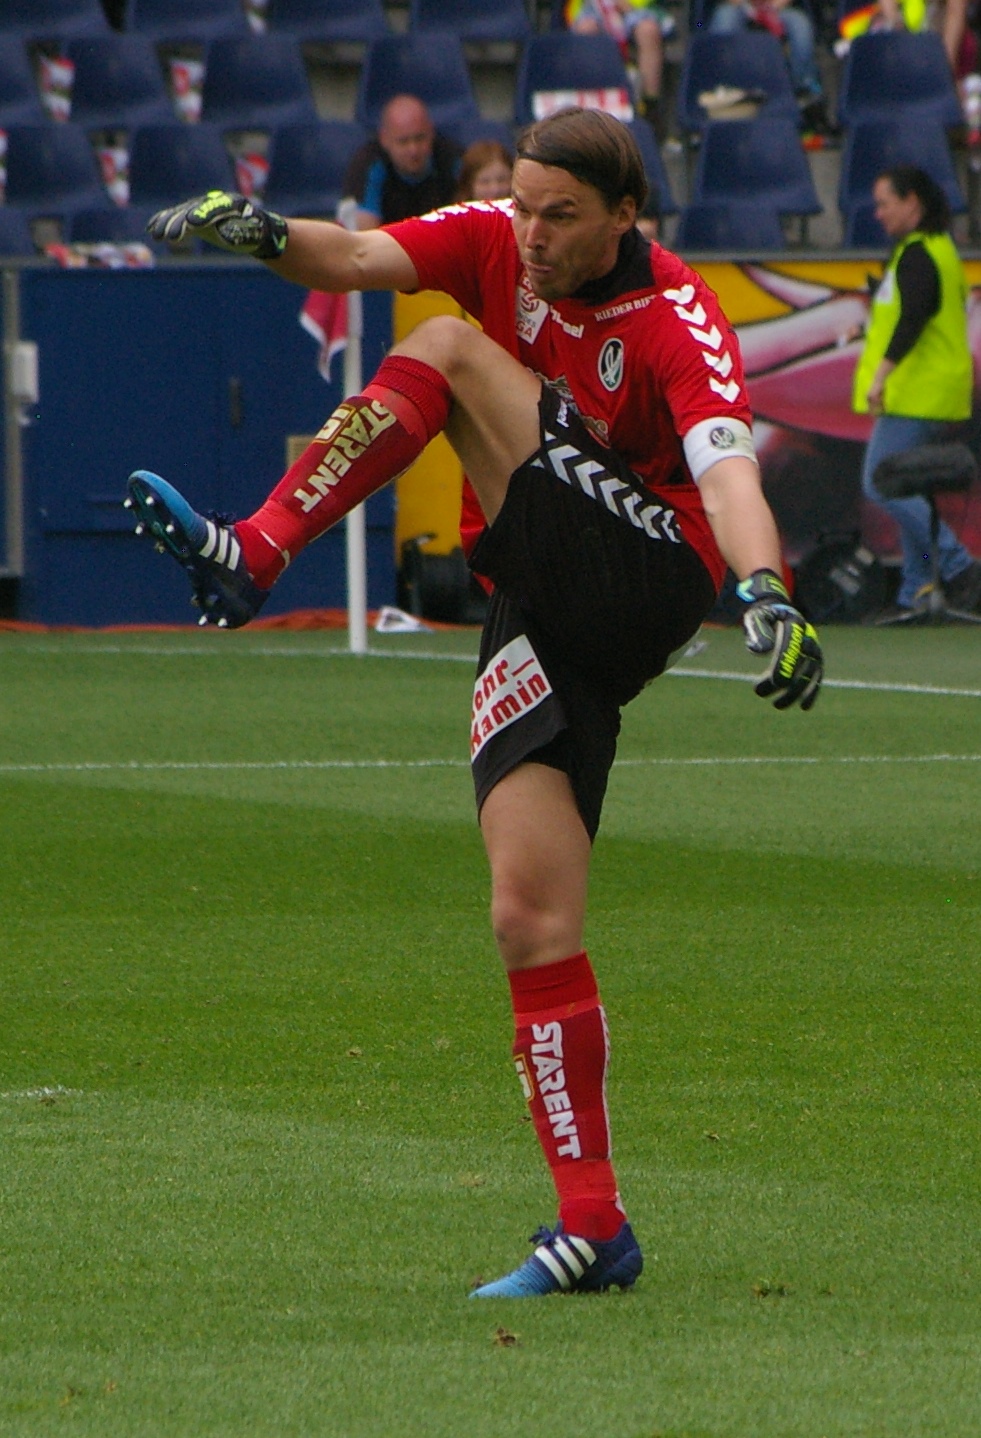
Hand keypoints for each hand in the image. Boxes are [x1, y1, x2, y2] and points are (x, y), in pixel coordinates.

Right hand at [147, 191, 287, 258]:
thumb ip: (242, 230)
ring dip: (167, 224)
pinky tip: (152, 230)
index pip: (213, 209)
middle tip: (168, 236)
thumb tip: (228, 233)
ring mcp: (201, 207)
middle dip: (179, 222)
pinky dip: (164, 221)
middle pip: (192, 210)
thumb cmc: (255, 232)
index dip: (202, 216)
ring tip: (156, 235)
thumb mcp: (254, 231)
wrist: (253, 227)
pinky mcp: (194, 216)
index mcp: (230, 203)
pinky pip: (177, 217)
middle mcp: (212, 202)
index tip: (191, 223)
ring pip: (181, 214)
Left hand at [737, 568, 822, 710]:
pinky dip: (812, 692)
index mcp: (794, 623)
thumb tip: (762, 650)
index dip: (784, 665)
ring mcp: (814, 649)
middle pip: (801, 664)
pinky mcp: (816, 660)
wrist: (778, 612)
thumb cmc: (762, 616)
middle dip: (784, 682)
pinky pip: (817, 677)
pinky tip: (804, 707)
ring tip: (777, 705)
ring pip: (810, 674)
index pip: (792, 647)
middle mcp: (808, 636)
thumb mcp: (754, 617)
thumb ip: (757, 631)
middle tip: (761, 693)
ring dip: (796, 692)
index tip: (774, 682)